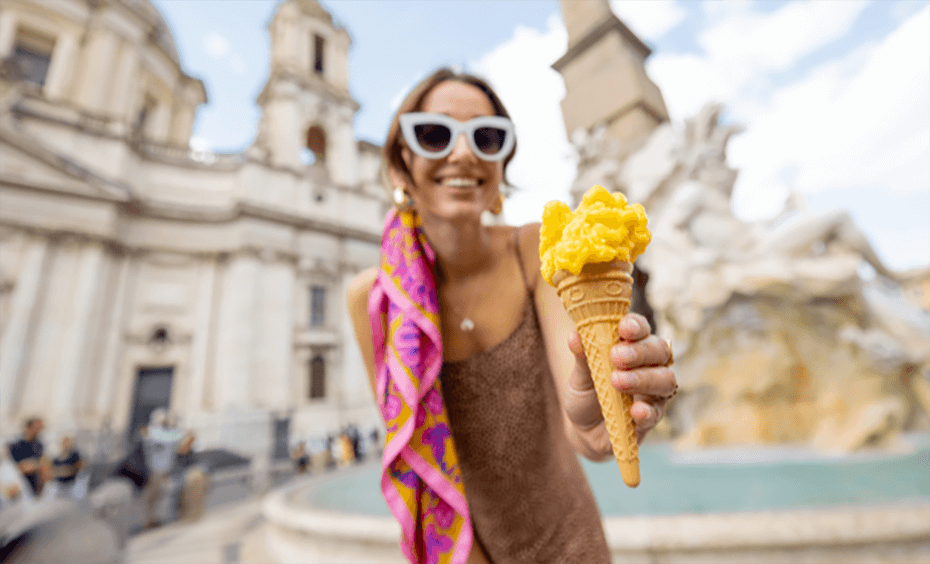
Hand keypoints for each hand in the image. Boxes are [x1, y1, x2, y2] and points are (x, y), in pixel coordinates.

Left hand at [565, 313, 676, 444]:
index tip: (624, 328)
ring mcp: (654, 392)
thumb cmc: (586, 395)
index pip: (641, 329)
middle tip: (617, 357)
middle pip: (659, 350)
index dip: (636, 326)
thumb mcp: (579, 376)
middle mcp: (649, 366)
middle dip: (640, 351)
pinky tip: (636, 411)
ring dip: (644, 378)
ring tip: (617, 382)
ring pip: (665, 379)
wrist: (584, 431)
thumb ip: (581, 357)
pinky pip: (657, 413)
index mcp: (632, 348)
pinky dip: (647, 411)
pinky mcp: (652, 418)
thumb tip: (574, 335)